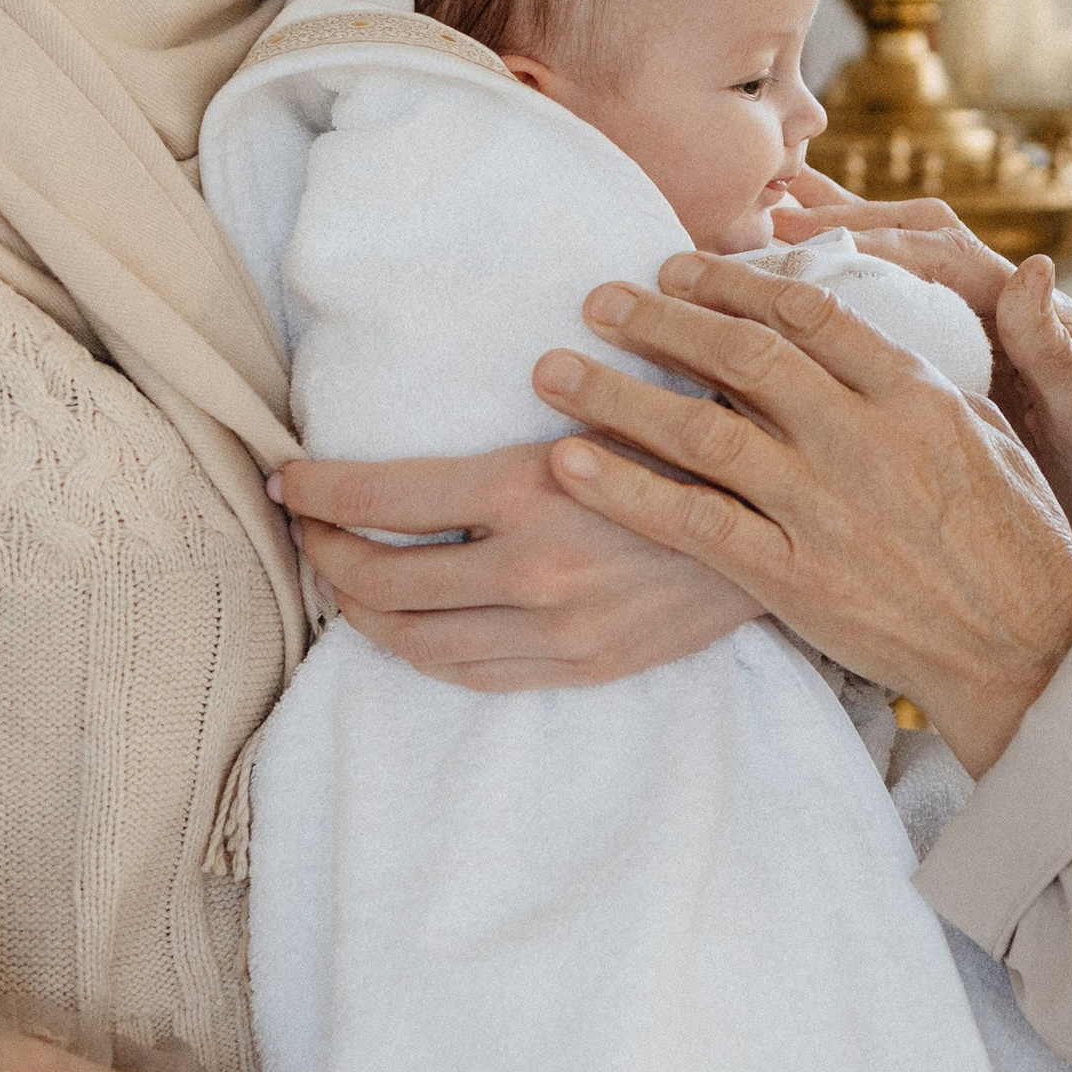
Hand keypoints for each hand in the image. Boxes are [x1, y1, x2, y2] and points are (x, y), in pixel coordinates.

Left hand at [275, 439, 757, 691]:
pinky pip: (470, 673)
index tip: (286, 480)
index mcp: (528, 487)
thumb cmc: (692, 439)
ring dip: (361, 610)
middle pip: (381, 579)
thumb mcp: (604, 404)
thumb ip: (521, 409)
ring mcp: (556, 629)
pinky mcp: (580, 667)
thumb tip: (429, 398)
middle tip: (303, 529)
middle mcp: (533, 568)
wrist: (786, 522)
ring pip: (416, 638)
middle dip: (323, 554)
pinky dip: (418, 651)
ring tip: (338, 579)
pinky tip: (401, 625)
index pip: (379, 501)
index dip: (315, 493)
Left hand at [530, 255, 1071, 773]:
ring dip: (618, 393)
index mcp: (913, 393)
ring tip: (553, 369)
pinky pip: (694, 523)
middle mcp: (863, 440)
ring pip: (703, 432)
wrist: (1026, 647)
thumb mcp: (988, 431)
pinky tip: (569, 462)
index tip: (677, 265)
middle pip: (743, 356)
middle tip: (597, 296)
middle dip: (661, 319)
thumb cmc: (1014, 539)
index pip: (809, 312)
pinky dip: (625, 489)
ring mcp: (825, 511)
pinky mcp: (795, 579)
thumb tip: (871, 324)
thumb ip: (919, 376)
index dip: (732, 282)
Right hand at [744, 186, 1071, 592]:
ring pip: (901, 267)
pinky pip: (896, 315)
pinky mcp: (956, 365)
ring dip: (843, 243)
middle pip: (915, 238)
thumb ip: (1054, 348)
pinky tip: (794, 304)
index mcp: (1025, 310)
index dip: (876, 241)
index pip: (941, 254)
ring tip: (770, 229)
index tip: (810, 239)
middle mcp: (996, 307)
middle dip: (847, 219)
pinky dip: (847, 296)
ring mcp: (975, 333)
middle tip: (772, 214)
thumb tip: (1034, 268)